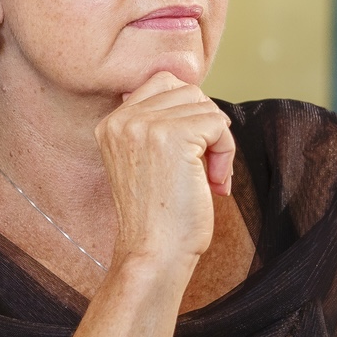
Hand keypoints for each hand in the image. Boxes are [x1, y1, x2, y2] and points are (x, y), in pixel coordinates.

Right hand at [96, 71, 236, 264]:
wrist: (153, 253)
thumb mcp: (144, 162)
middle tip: (203, 169)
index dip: (188, 113)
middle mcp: (123, 119)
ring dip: (218, 142)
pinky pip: (219, 123)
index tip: (190, 152)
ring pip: (206, 107)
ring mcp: (146, 126)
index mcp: (111, 124)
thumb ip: (156, 126)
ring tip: (208, 177)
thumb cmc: (157, 217)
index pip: (162, 82)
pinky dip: (226, 152)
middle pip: (189, 92)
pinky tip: (214, 182)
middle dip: (206, 127)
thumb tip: (191, 93)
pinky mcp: (173, 136)